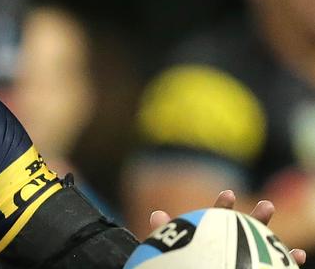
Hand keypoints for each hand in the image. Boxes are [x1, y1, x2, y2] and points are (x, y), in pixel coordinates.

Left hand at [149, 189, 306, 265]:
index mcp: (211, 233)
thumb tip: (156, 215)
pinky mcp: (252, 267)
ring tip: (293, 247)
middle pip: (247, 228)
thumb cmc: (179, 260)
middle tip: (268, 205)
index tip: (229, 194)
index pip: (217, 216)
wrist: (185, 267)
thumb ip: (166, 233)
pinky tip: (299, 259)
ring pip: (263, 248)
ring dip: (277, 243)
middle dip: (258, 217)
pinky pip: (272, 268)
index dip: (223, 206)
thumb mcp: (170, 248)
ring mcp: (243, 257)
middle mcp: (230, 243)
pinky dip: (288, 264)